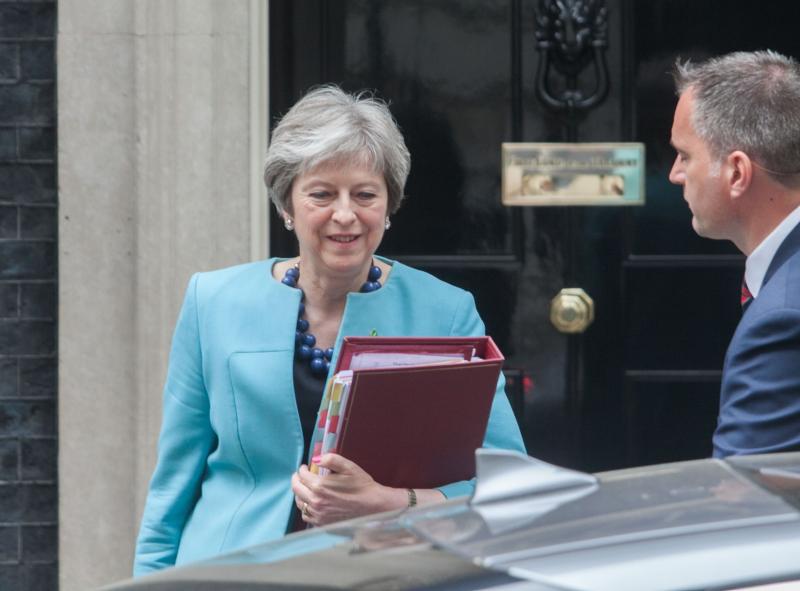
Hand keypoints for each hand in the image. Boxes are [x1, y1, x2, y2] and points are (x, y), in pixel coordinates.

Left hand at [291, 453, 405, 526]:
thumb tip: (316, 459)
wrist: (373, 506)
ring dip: (299, 494)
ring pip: (300, 503)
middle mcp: (316, 502)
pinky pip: (306, 516)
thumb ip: (331, 459)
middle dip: (296, 479)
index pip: (302, 476)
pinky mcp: (322, 524)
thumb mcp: (348, 466)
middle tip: (299, 475)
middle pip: (297, 489)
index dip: (302, 469)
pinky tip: (311, 503)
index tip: (305, 467)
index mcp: (320, 486)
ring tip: (304, 488)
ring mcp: (318, 515)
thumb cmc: (362, 485)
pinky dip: (305, 508)